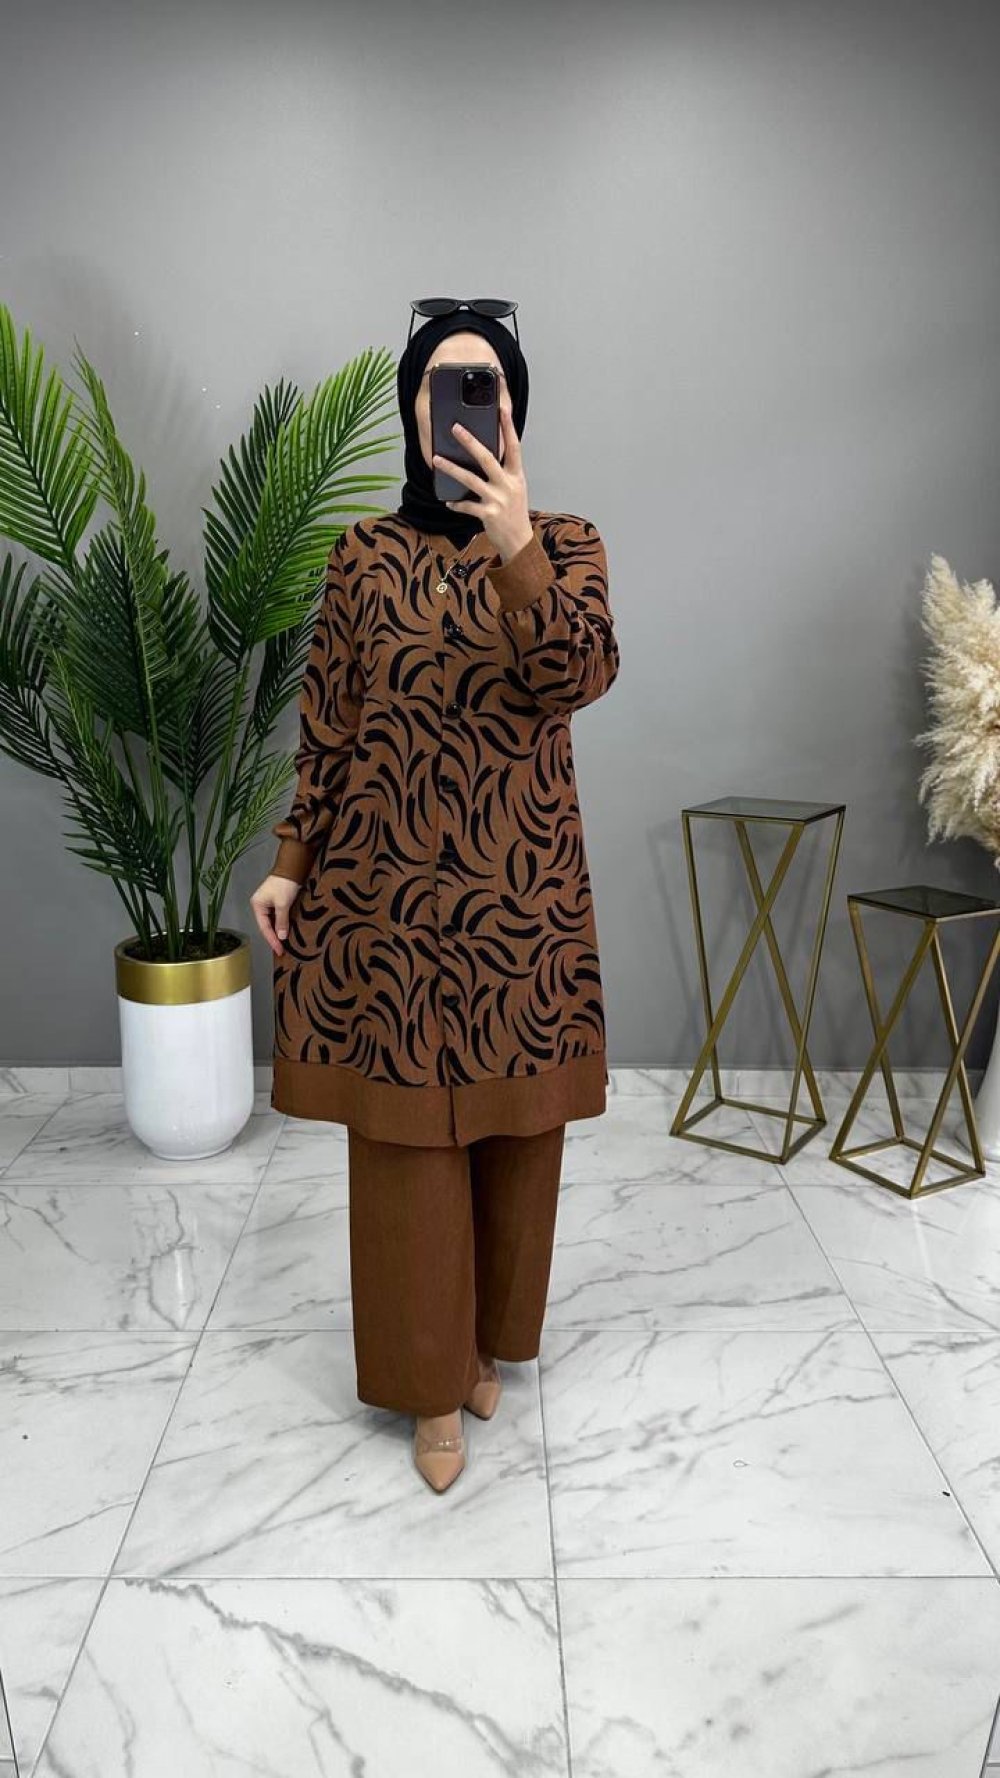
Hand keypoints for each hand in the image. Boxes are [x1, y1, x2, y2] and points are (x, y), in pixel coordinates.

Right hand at [250, 873, 301, 957]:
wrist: (292, 868)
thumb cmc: (284, 884)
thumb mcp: (283, 904)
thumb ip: (281, 921)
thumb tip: (281, 937)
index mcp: (257, 905)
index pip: (264, 927)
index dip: (272, 940)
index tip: (279, 951)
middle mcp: (260, 905)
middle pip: (266, 926)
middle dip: (274, 938)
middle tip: (281, 951)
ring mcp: (267, 903)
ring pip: (272, 922)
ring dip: (278, 932)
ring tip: (283, 945)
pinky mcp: (276, 901)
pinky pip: (277, 917)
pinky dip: (281, 925)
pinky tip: (285, 932)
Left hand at [433, 390, 533, 563]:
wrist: (519, 542)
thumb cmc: (514, 513)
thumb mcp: (515, 488)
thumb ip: (503, 472)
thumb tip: (484, 455)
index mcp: (516, 475)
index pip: (513, 446)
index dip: (508, 427)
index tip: (502, 409)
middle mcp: (508, 485)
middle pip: (487, 458)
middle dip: (470, 442)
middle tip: (455, 428)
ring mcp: (498, 499)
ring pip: (471, 480)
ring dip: (452, 468)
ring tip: (437, 460)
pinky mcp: (488, 514)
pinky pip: (467, 506)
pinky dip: (456, 503)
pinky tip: (448, 501)